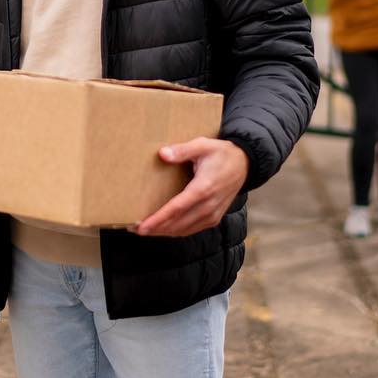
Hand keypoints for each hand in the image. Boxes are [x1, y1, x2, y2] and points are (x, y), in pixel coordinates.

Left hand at [131, 138, 248, 237]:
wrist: (245, 164)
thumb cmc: (221, 153)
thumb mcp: (203, 145)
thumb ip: (182, 150)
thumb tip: (162, 154)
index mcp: (203, 188)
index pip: (176, 209)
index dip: (157, 220)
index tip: (141, 227)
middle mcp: (208, 206)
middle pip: (177, 224)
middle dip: (154, 229)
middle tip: (133, 229)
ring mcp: (212, 214)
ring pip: (183, 230)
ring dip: (163, 232)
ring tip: (144, 230)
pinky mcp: (214, 218)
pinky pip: (192, 229)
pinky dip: (176, 231)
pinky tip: (163, 229)